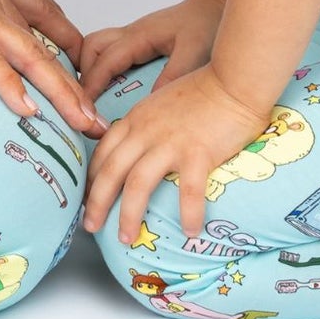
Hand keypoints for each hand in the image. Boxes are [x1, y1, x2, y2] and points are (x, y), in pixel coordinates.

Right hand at [0, 0, 105, 136]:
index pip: (45, 12)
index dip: (67, 41)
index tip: (83, 67)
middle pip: (49, 43)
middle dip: (76, 83)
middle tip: (96, 116)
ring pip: (32, 55)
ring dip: (61, 92)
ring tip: (83, 122)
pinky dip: (10, 85)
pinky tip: (28, 110)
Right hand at [79, 0, 224, 103]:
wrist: (215, 6)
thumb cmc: (207, 24)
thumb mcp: (193, 53)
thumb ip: (172, 76)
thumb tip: (149, 105)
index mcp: (140, 36)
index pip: (106, 60)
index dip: (92, 84)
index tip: (86, 107)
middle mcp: (131, 33)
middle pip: (91, 47)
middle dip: (84, 73)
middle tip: (89, 101)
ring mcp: (134, 36)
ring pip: (98, 46)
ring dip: (92, 68)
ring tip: (98, 96)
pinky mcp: (140, 41)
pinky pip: (112, 52)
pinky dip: (105, 67)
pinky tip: (116, 87)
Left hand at [81, 64, 265, 246]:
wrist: (233, 79)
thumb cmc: (203, 91)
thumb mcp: (161, 102)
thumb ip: (147, 123)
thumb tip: (140, 147)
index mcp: (136, 119)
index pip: (102, 152)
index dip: (91, 178)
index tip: (86, 198)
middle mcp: (146, 132)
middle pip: (111, 171)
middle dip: (97, 203)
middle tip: (90, 227)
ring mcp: (170, 142)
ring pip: (138, 184)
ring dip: (129, 215)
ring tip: (126, 239)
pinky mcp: (198, 152)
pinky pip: (189, 191)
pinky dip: (188, 214)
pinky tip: (189, 232)